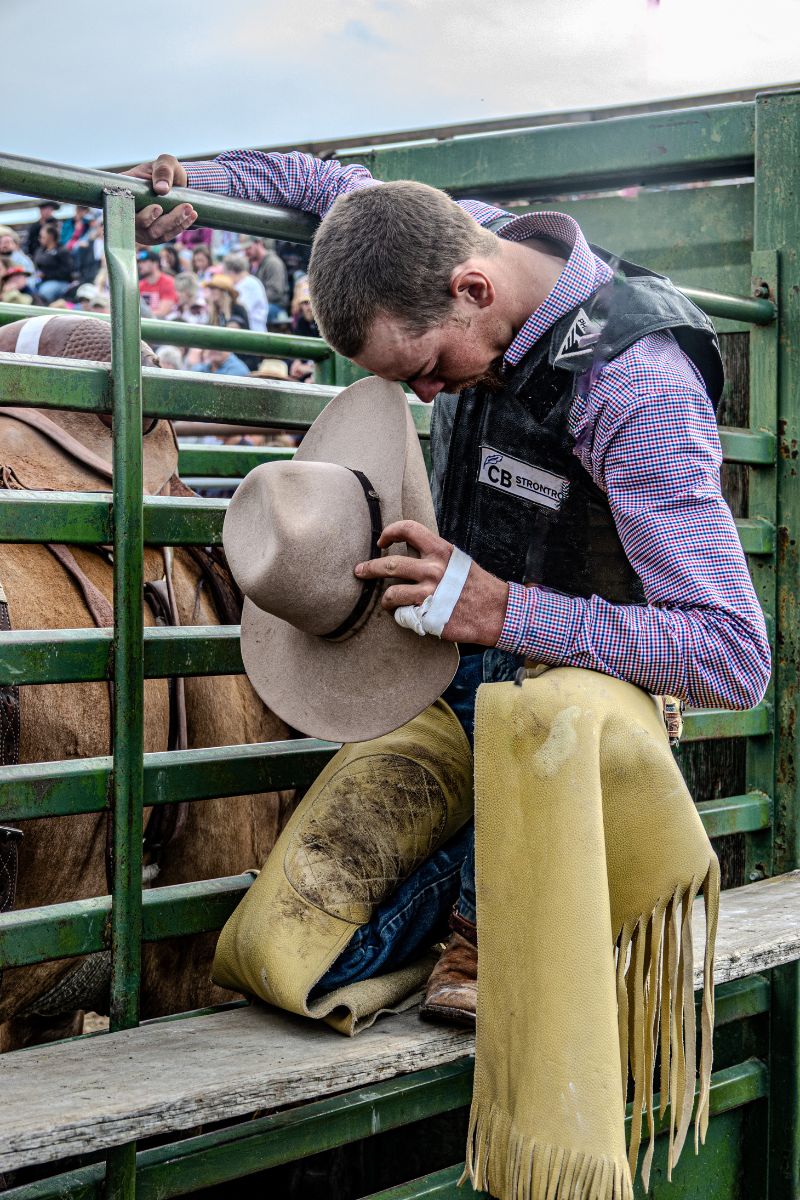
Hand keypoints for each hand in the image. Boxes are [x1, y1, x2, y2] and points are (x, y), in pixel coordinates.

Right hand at [124, 154, 197, 245]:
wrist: (177, 185)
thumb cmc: (166, 172)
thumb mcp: (165, 163)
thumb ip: (163, 171)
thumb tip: (161, 189)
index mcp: (124, 192)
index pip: (119, 205)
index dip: (133, 211)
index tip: (157, 207)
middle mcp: (128, 213)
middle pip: (138, 224)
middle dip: (160, 219)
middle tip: (181, 207)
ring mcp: (140, 227)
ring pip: (154, 232)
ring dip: (174, 222)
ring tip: (189, 208)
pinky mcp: (154, 235)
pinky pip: (166, 235)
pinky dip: (180, 226)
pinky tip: (191, 216)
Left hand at [355, 519, 508, 644]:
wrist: (496, 612)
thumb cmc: (477, 586)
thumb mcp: (458, 561)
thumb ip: (435, 555)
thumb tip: (411, 551)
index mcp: (441, 551)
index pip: (408, 530)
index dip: (390, 532)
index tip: (381, 541)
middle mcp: (433, 569)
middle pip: (389, 564)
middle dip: (368, 568)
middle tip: (360, 571)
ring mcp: (429, 594)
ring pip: (391, 594)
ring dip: (385, 599)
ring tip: (386, 602)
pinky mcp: (428, 616)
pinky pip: (402, 616)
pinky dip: (401, 617)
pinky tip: (408, 616)